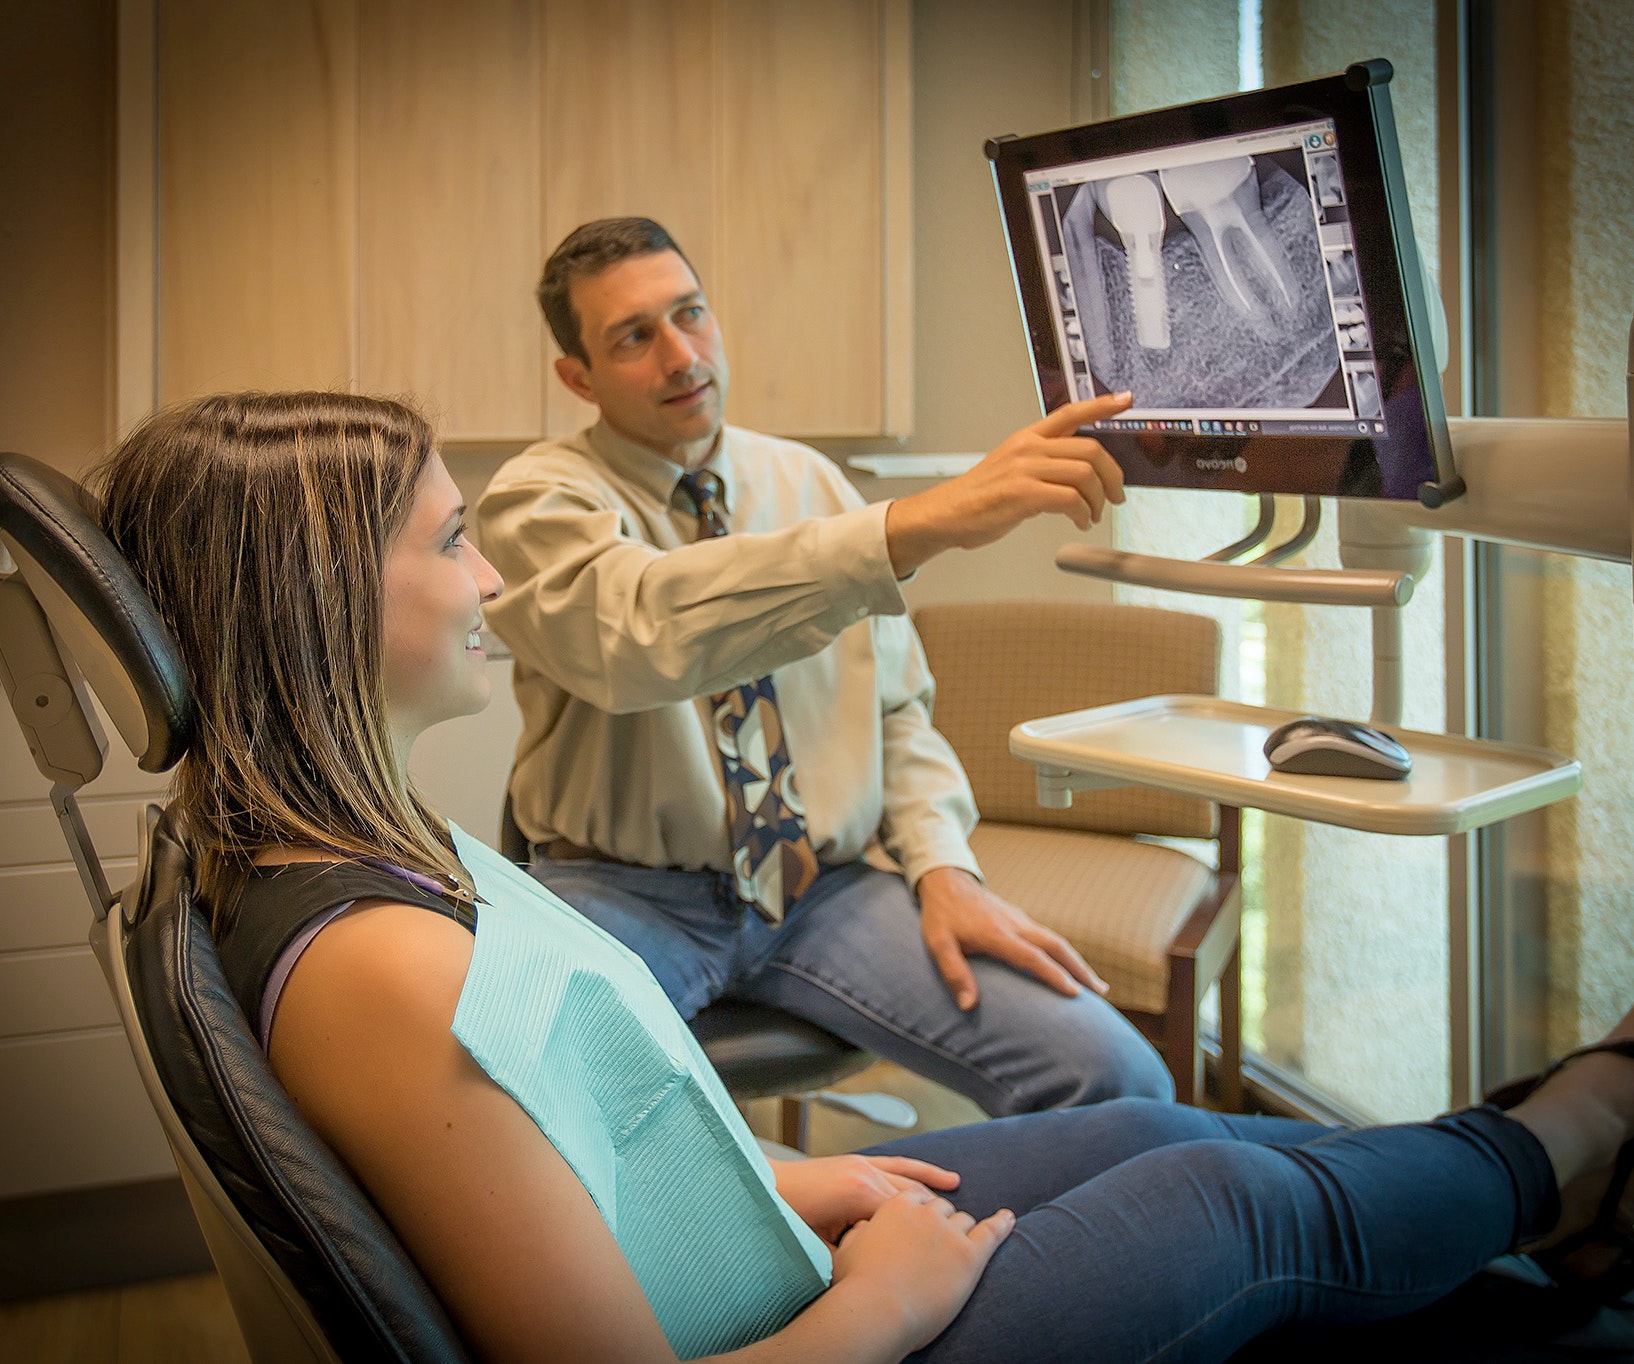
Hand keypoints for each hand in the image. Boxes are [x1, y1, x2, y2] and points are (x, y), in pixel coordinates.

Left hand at [771, 1153, 960, 1245]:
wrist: (764, 1187)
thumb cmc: (788, 1220)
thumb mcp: (823, 1248)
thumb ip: (855, 1256)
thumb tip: (878, 1270)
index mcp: (860, 1195)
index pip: (907, 1220)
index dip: (926, 1240)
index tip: (944, 1258)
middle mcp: (867, 1175)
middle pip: (915, 1201)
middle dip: (936, 1223)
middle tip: (959, 1243)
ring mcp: (864, 1165)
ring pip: (912, 1184)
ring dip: (935, 1202)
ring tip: (960, 1221)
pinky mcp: (860, 1161)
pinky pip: (901, 1166)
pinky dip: (925, 1172)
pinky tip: (948, 1180)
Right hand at [831, 1189, 1014, 1352]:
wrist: (877, 1311)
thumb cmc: (857, 1285)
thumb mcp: (849, 1249)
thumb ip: (862, 1231)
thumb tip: (867, 1226)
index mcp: (898, 1205)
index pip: (919, 1201)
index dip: (921, 1217)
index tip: (920, 1230)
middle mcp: (926, 1212)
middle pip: (943, 1209)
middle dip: (942, 1225)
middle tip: (938, 1247)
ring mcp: (950, 1232)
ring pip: (965, 1222)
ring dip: (962, 1233)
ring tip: (960, 1250)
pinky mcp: (970, 1255)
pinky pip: (991, 1232)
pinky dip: (1002, 1224)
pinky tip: (1009, 1218)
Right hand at [883, 393, 1131, 575]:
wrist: (946, 514)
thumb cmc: (978, 497)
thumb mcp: (1011, 467)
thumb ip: (1042, 462)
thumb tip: (1076, 474)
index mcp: (1027, 438)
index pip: (1070, 413)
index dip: (1101, 405)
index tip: (1125, 400)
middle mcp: (1028, 448)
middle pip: (1090, 451)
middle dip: (1112, 477)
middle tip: (1116, 496)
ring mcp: (1025, 469)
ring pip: (1085, 475)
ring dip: (1098, 500)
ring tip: (1093, 515)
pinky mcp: (1023, 493)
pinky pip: (1070, 499)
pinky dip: (1083, 514)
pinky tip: (1079, 522)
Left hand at [917, 867, 1108, 1009]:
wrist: (945, 880)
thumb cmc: (940, 916)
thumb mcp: (938, 945)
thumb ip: (953, 973)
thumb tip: (968, 1006)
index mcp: (997, 934)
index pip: (1032, 957)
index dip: (1055, 975)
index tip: (1076, 994)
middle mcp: (1015, 925)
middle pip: (1056, 946)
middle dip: (1081, 969)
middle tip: (1102, 993)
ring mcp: (1019, 919)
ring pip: (1056, 940)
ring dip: (1077, 961)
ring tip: (1096, 985)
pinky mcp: (1019, 917)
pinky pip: (1047, 936)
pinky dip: (1064, 952)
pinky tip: (1068, 966)